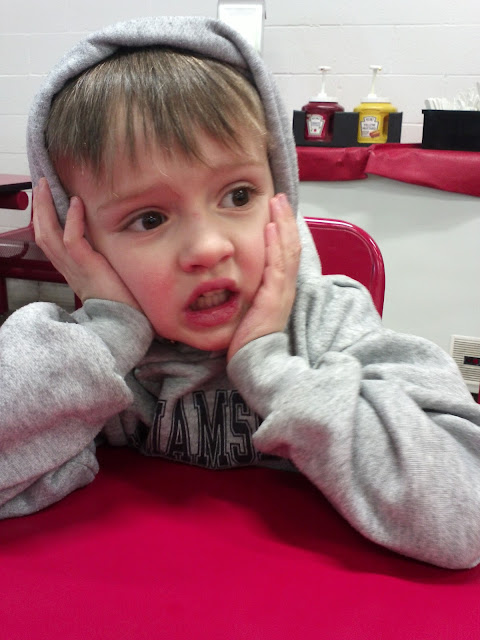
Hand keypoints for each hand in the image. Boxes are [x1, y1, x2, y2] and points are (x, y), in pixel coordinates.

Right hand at [33, 178, 140, 308]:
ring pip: (50, 235)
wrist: (126, 323)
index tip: (47, 200)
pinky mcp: (87, 268)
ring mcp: (75, 269)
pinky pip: (72, 241)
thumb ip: (100, 259)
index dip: (45, 220)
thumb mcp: (105, 276)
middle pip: (43, 235)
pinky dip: (73, 221)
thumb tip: (105, 240)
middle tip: (42, 185)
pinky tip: (76, 204)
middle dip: (40, 209)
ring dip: (47, 208)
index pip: (50, 242)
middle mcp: (68, 269)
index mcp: (71, 270)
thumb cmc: (122, 302)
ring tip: (49, 187)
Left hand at [227, 193, 300, 361]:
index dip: (283, 231)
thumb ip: (249, 293)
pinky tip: (270, 227)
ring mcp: (282, 292)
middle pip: (290, 247)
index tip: (277, 211)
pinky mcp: (274, 298)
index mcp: (280, 289)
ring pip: (287, 251)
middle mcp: (285, 288)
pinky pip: (278, 266)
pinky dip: (276, 244)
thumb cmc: (249, 340)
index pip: (285, 254)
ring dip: (283, 225)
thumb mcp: (250, 310)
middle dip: (285, 220)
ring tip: (278, 203)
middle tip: (280, 198)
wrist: (254, 363)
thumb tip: (237, 278)